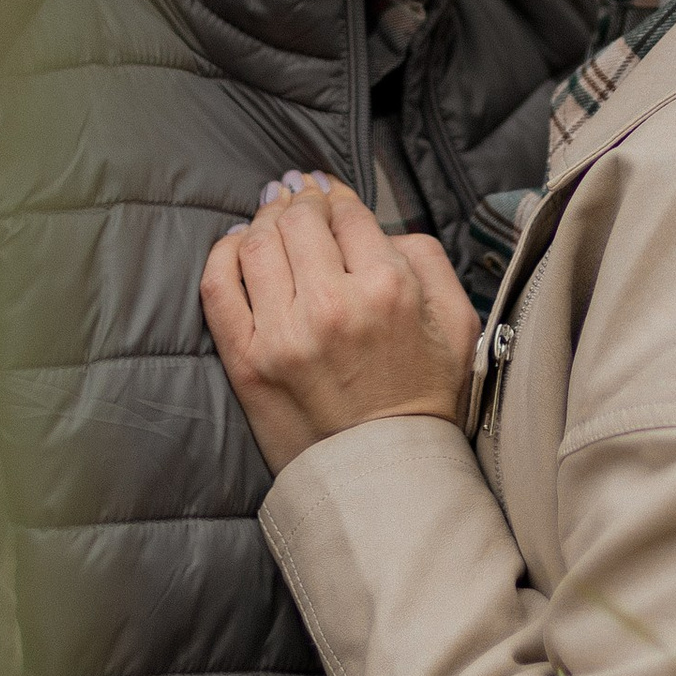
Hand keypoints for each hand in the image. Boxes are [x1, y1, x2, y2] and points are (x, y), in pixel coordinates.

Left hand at [201, 175, 481, 474]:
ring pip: (257, 242)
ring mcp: (283, 334)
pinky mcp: (247, 361)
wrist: (386, 475)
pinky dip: (224, 254)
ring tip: (273, 220)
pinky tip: (238, 247)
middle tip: (302, 203)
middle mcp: (332, 305)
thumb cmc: (426, 396)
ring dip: (264, 221)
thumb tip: (375, 225)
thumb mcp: (457, 320)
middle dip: (302, 203)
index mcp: (388, 288)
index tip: (333, 202)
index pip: (349, 213)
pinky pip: (218, 286)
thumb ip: (426, 257)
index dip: (339, 200)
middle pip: (299, 219)